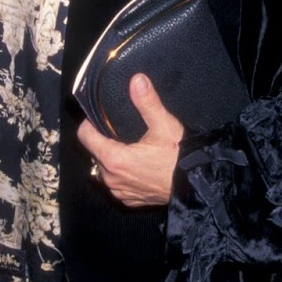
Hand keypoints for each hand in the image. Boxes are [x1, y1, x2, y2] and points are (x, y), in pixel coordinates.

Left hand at [78, 74, 183, 207]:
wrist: (196, 186)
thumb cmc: (180, 158)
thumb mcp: (164, 125)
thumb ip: (147, 102)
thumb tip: (136, 80)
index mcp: (114, 159)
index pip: (84, 137)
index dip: (90, 124)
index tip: (100, 117)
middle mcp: (112, 179)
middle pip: (94, 153)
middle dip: (103, 140)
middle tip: (120, 130)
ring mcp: (120, 192)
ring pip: (104, 170)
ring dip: (112, 159)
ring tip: (130, 147)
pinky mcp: (129, 200)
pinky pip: (117, 184)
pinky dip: (122, 174)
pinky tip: (138, 166)